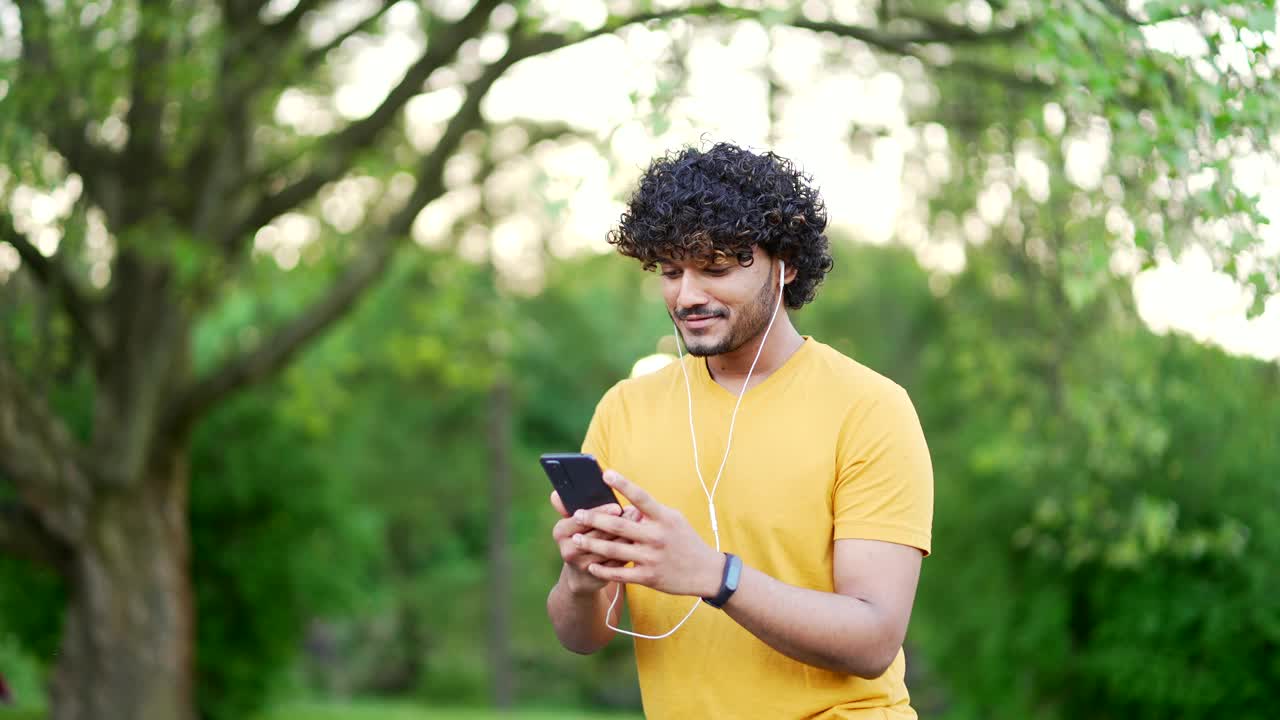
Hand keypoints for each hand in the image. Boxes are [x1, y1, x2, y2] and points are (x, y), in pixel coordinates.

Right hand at [550, 490, 640, 594]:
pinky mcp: (596, 576)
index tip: (617, 507)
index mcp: (560, 531)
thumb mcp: (573, 522)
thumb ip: (569, 506)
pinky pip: (616, 561)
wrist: (582, 575)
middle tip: (636, 514)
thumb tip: (557, 493)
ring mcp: (582, 564)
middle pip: (598, 532)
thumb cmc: (582, 537)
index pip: (582, 518)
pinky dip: (629, 551)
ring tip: (641, 525)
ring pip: (610, 547)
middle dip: (619, 522)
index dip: (601, 512)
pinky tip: (639, 543)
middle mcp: (568, 549)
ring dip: (627, 535)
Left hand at [573, 470, 723, 597]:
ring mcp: (652, 558)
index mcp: (664, 518)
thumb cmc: (686, 540)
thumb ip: (651, 513)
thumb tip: (627, 505)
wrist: (706, 572)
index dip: (623, 484)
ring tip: (576, 538)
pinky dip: (603, 570)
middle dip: (595, 519)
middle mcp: (657, 536)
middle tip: (578, 514)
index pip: (641, 497)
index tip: (605, 473)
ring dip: (592, 544)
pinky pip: (620, 574)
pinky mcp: (649, 577)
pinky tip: (591, 564)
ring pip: (615, 550)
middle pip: (620, 526)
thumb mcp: (674, 520)